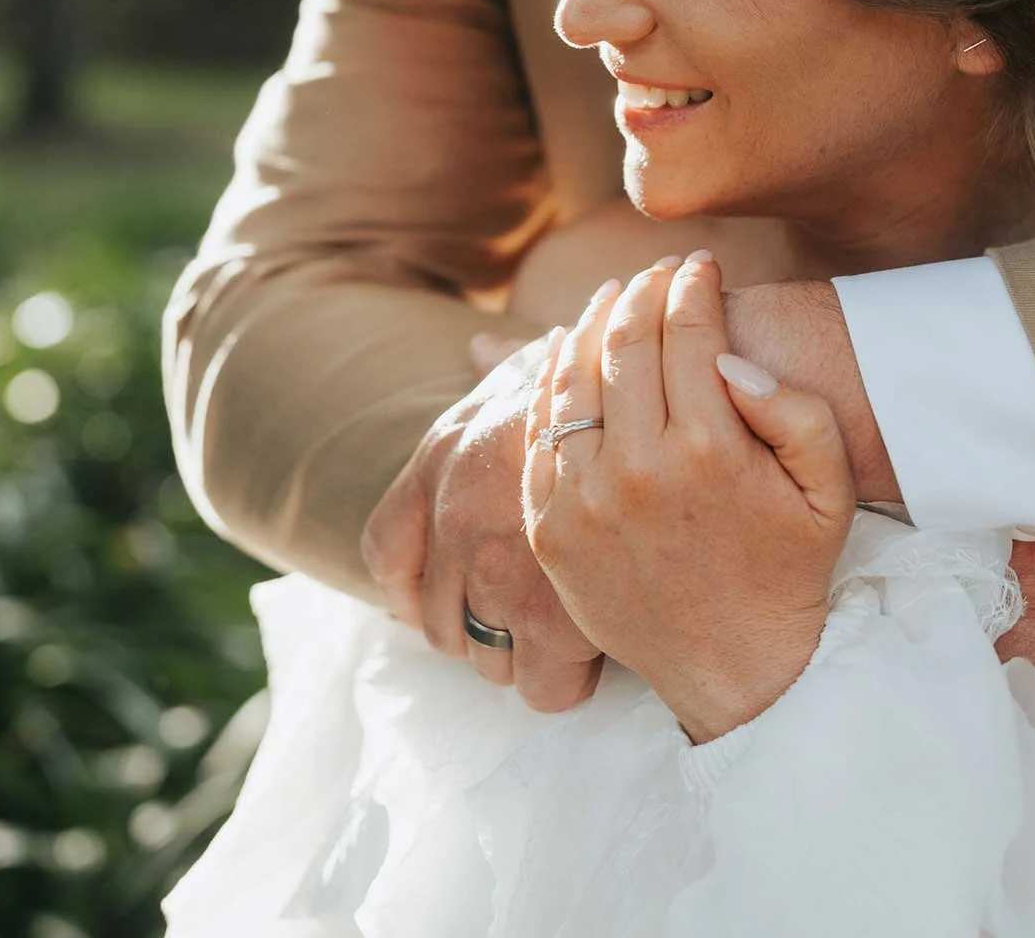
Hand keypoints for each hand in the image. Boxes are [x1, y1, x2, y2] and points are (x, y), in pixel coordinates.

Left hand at [360, 341, 601, 710]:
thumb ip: (503, 366)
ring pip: (487, 658)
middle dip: (479, 627)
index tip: (448, 594)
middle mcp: (454, 518)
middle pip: (437, 620)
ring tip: (567, 631)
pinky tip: (592, 657)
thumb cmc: (601, 372)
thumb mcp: (541, 360)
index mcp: (441, 458)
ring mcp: (498, 571)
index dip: (411, 587)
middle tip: (527, 616)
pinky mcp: (554, 617)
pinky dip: (563, 680)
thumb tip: (479, 348)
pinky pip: (542, 685)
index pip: (387, 550)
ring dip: (521, 655)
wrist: (646, 387)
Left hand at [523, 256, 855, 743]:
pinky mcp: (550, 526)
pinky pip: (541, 432)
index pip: (689, 331)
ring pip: (573, 377)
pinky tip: (568, 350)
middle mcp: (637, 467)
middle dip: (643, 291)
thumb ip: (796, 410)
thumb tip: (729, 357)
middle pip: (627, 342)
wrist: (735, 669)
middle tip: (657, 271)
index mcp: (709, 448)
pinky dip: (551, 379)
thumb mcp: (829, 488)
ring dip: (592, 323)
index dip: (694, 285)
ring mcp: (584, 498)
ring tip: (613, 295)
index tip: (700, 264)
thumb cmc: (789, 568)